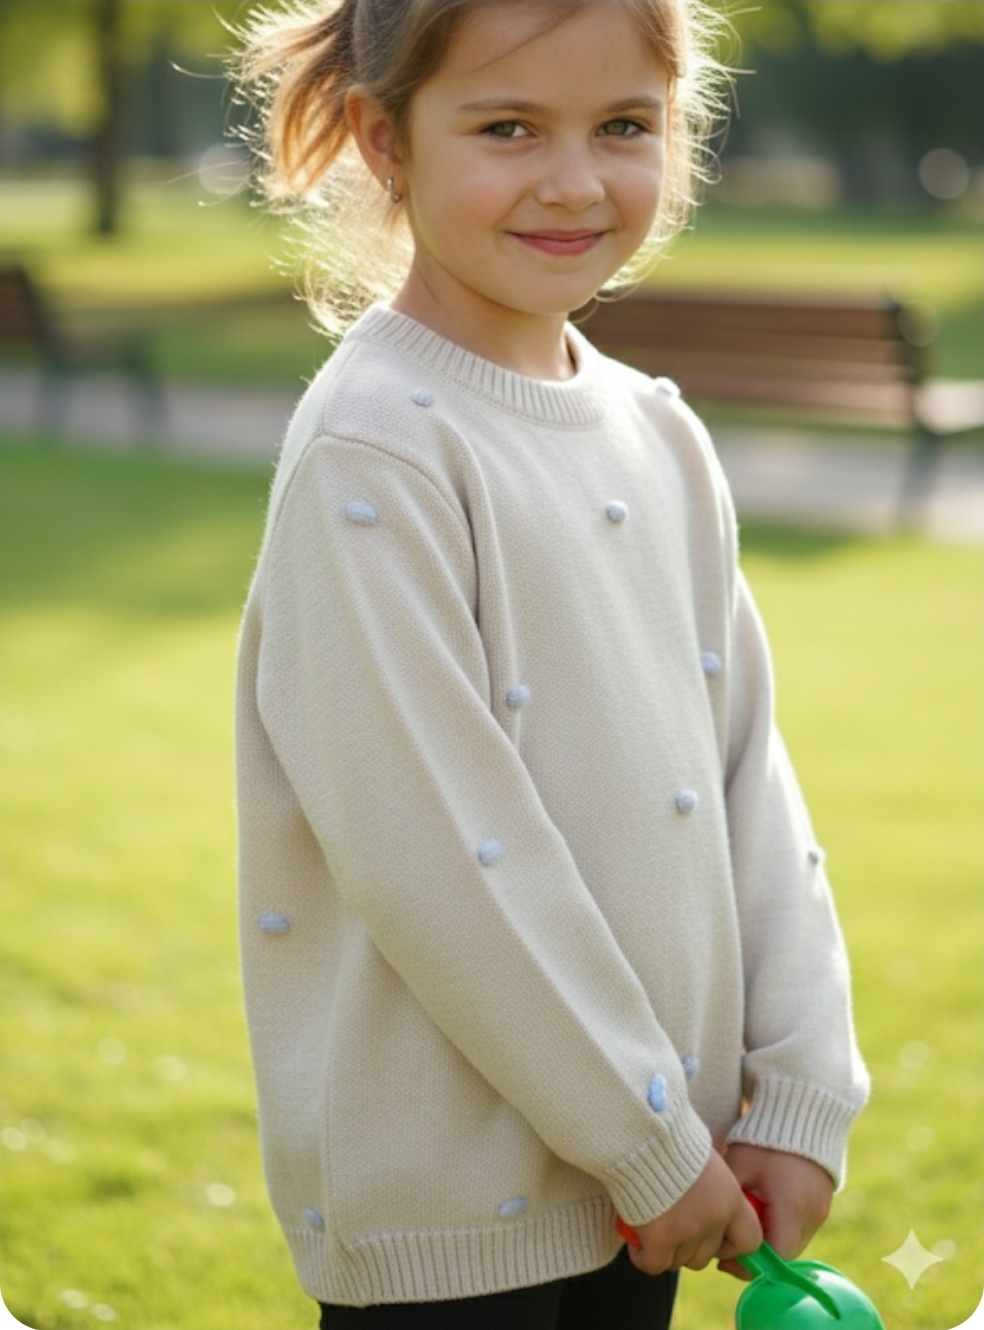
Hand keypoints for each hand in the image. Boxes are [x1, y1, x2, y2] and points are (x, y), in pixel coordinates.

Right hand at [626, 1150, 762, 1275]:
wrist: (643, 1134)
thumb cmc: (671, 1139)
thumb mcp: (707, 1161)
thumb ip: (715, 1190)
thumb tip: (710, 1203)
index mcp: (731, 1198)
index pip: (749, 1241)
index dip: (731, 1247)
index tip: (714, 1243)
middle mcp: (714, 1219)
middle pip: (705, 1256)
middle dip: (687, 1248)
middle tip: (670, 1230)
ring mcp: (687, 1231)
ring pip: (679, 1262)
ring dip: (665, 1252)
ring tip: (650, 1232)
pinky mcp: (660, 1239)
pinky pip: (654, 1265)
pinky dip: (644, 1258)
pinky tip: (637, 1245)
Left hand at [718, 1144, 833, 1278]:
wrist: (801, 1111)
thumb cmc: (763, 1138)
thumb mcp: (738, 1166)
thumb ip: (729, 1200)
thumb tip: (711, 1228)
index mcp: (792, 1209)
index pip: (774, 1257)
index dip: (747, 1263)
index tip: (724, 1257)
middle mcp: (813, 1216)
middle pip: (784, 1254)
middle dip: (756, 1252)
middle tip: (729, 1240)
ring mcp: (821, 1211)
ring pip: (792, 1242)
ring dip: (769, 1238)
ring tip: (745, 1220)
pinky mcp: (822, 1204)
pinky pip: (799, 1228)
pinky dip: (780, 1225)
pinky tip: (762, 1207)